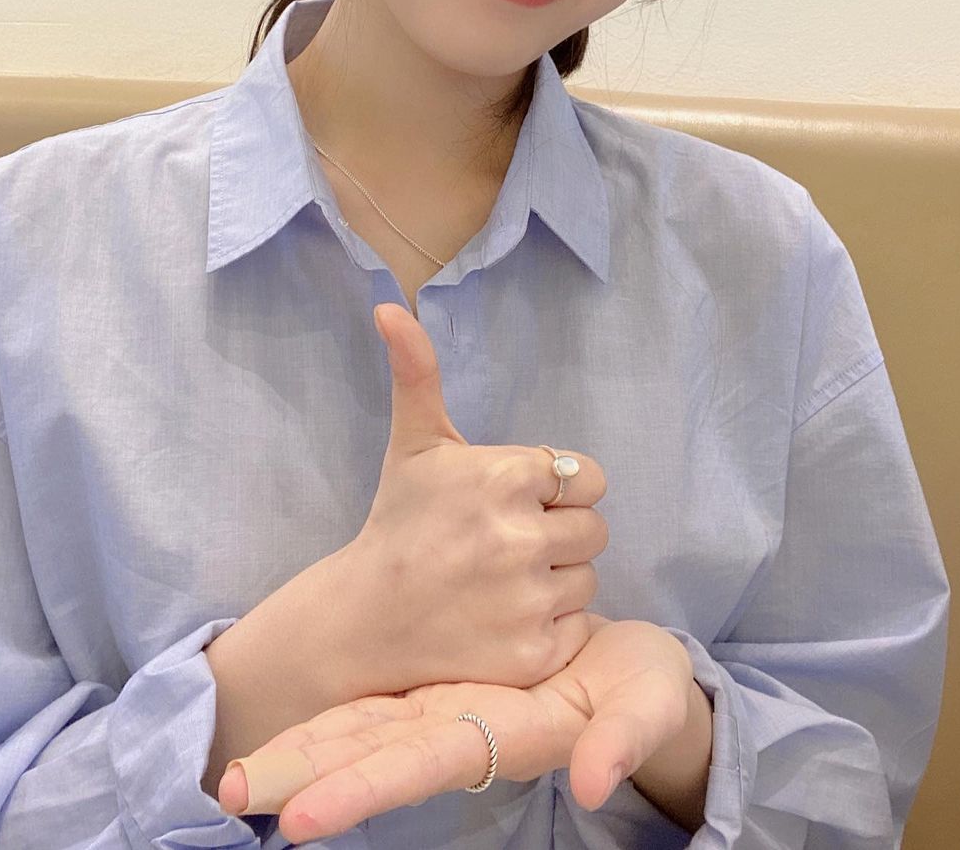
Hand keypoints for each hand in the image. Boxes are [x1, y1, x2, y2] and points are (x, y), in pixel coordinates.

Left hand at [218, 613, 695, 843]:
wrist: (634, 667)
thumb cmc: (643, 694)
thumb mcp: (642, 714)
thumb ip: (619, 742)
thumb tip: (590, 781)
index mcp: (501, 736)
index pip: (417, 766)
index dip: (359, 790)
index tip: (296, 822)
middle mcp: (460, 727)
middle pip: (368, 753)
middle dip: (301, 774)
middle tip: (229, 792)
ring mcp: (447, 703)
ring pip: (363, 727)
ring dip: (302, 749)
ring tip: (235, 777)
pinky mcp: (448, 678)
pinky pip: (381, 698)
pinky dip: (334, 715)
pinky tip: (290, 726)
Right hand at [334, 302, 608, 695]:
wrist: (364, 620)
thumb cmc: (400, 522)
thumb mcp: (414, 444)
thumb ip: (417, 371)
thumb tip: (389, 305)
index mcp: (504, 477)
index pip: (587, 477)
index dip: (559, 489)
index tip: (517, 502)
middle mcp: (521, 537)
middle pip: (595, 529)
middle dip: (560, 533)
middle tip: (506, 545)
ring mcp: (528, 600)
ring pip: (588, 578)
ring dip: (556, 579)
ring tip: (502, 582)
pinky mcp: (534, 653)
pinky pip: (577, 627)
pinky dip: (550, 627)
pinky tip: (504, 618)